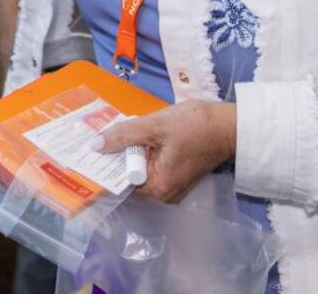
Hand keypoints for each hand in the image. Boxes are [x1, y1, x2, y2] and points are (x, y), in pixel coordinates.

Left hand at [93, 101, 236, 203]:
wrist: (228, 124)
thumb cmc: (195, 126)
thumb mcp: (154, 126)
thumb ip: (124, 136)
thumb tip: (95, 146)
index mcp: (157, 188)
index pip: (120, 182)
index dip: (105, 165)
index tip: (88, 151)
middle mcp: (163, 193)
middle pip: (128, 175)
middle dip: (116, 155)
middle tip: (98, 134)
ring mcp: (170, 184)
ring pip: (139, 167)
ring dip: (129, 150)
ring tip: (114, 131)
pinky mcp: (175, 173)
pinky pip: (150, 164)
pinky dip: (142, 150)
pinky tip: (135, 134)